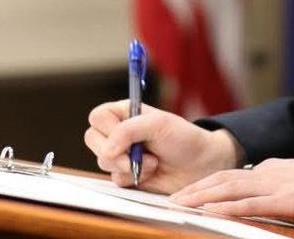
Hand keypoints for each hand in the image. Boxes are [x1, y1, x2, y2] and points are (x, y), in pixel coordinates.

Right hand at [83, 100, 240, 193]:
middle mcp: (120, 133)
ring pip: (102, 162)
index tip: (124, 136)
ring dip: (127, 166)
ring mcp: (122, 154)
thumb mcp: (159, 124)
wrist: (201, 165)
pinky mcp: (127, 175)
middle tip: (133, 157)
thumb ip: (129, 130)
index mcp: (125, 113)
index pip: (97, 117)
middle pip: (92, 140)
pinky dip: (132, 178)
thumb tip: (106, 150)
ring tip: (152, 163)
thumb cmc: (183, 138)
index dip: (106, 128)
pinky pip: (115, 179)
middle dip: (113, 152)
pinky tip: (151, 173)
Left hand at [170, 157, 293, 219]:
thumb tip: (251, 187)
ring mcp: (269, 187)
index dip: (205, 183)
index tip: (186, 192)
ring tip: (182, 204)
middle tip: (172, 199)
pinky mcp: (279, 201)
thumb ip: (268, 181)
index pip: (227, 175)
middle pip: (221, 180)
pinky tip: (211, 210)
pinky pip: (248, 204)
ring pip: (228, 189)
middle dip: (195, 190)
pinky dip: (227, 207)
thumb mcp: (287, 177)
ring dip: (203, 196)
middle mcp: (261, 175)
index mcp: (264, 170)